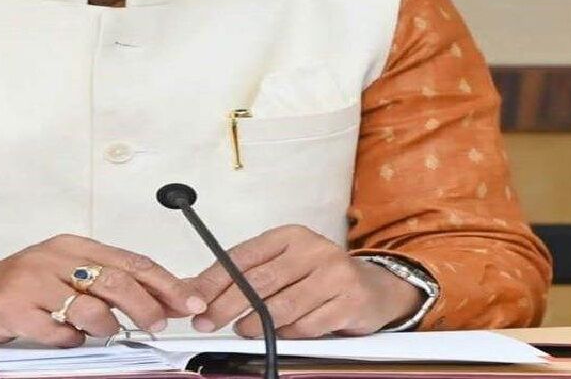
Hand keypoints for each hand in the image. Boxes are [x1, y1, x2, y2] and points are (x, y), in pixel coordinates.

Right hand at [0, 234, 206, 345]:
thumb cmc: (27, 285)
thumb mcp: (70, 273)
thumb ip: (111, 281)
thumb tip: (167, 297)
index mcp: (74, 246)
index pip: (131, 261)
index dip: (165, 283)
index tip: (189, 302)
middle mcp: (54, 258)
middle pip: (115, 282)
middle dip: (146, 306)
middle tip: (158, 324)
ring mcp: (32, 282)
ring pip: (90, 309)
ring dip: (106, 327)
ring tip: (103, 331)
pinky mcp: (14, 308)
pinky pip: (58, 333)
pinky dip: (70, 340)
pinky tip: (65, 336)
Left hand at [189, 225, 422, 337]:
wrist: (376, 289)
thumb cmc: (321, 277)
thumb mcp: (285, 265)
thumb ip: (246, 275)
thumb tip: (197, 289)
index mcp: (290, 236)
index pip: (242, 256)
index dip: (213, 280)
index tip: (194, 300)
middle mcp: (313, 249)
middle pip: (258, 282)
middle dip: (226, 306)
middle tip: (207, 322)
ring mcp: (334, 274)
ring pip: (282, 307)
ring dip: (255, 324)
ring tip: (242, 330)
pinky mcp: (349, 302)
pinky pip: (307, 325)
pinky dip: (289, 334)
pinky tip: (282, 334)